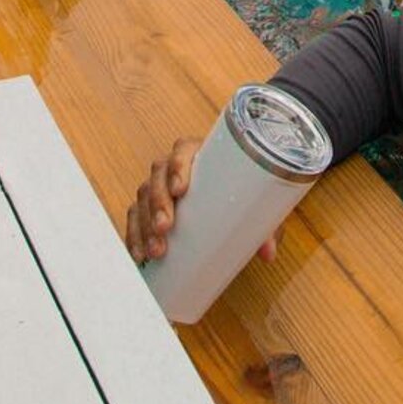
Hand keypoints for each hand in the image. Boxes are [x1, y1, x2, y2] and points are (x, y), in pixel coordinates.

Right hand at [127, 137, 282, 266]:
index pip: (182, 149)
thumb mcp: (256, 204)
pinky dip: (134, 234)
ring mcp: (162, 187)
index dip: (177, 166)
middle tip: (164, 228)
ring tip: (154, 251)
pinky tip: (138, 254)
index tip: (180, 189)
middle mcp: (176, 167)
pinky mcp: (152, 208)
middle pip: (158, 175)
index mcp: (200, 153)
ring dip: (144, 223)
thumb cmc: (244, 191)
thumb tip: (268, 253)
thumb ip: (265, 226)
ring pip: (143, 196)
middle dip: (157, 202)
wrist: (236, 194)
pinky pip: (135, 216)